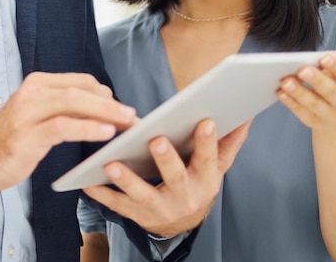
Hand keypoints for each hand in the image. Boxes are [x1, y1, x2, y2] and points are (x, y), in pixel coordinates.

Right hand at [0, 72, 136, 193]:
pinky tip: (105, 133)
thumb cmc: (16, 138)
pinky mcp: (28, 134)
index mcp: (39, 82)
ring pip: (73, 103)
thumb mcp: (41, 114)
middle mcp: (33, 91)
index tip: (124, 109)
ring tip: (126, 123)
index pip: (81, 81)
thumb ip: (67, 107)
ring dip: (105, 112)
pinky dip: (88, 127)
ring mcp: (29, 111)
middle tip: (133, 116)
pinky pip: (63, 126)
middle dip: (111, 103)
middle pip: (80, 89)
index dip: (106, 94)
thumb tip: (107, 107)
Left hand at [82, 119, 250, 236]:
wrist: (184, 220)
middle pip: (176, 177)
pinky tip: (88, 182)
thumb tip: (247, 114)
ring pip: (143, 194)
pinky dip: (103, 195)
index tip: (206, 120)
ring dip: (128, 180)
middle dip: (166, 160)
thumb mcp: (218, 164)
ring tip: (113, 163)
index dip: (208, 141)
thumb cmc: (199, 180)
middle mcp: (185, 196)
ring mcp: (160, 208)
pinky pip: (119, 206)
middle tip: (156, 140)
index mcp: (206, 179)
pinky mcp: (138, 215)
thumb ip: (231, 140)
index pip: (209, 158)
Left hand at [276, 51, 335, 130]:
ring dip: (299, 93)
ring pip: (314, 104)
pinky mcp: (314, 121)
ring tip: (286, 81)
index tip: (324, 58)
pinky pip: (300, 112)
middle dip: (317, 80)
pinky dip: (290, 102)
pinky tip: (280, 92)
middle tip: (302, 70)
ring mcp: (330, 115)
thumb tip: (317, 58)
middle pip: (332, 92)